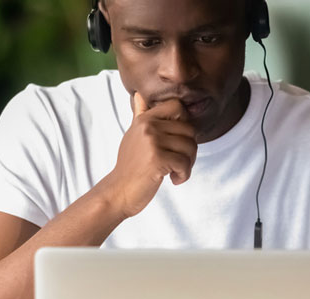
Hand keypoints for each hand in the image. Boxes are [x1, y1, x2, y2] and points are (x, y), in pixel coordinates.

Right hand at [105, 92, 196, 218]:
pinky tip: (173, 179)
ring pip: (190, 147)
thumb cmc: (130, 166)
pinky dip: (184, 175)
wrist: (119, 191)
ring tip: (175, 172)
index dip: (185, 122)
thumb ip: (140, 115)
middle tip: (179, 163)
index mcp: (144, 119)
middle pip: (189, 130)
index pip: (177, 106)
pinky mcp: (157, 159)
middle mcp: (148, 126)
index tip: (177, 140)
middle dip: (190, 150)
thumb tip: (139, 95)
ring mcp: (152, 142)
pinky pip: (185, 163)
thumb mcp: (133, 135)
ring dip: (188, 164)